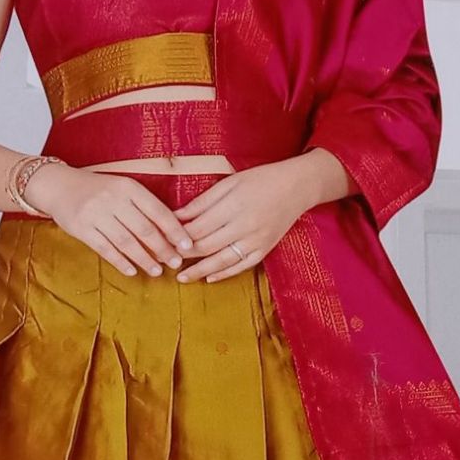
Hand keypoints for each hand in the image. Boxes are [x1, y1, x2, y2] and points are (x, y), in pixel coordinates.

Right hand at [25, 163, 195, 276]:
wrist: (59, 186)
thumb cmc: (98, 190)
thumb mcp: (122, 189)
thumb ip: (143, 207)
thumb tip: (172, 232)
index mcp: (128, 187)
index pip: (157, 211)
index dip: (175, 230)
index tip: (188, 245)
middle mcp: (113, 199)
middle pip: (144, 229)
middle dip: (163, 248)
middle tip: (176, 262)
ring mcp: (96, 213)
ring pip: (126, 242)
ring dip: (144, 259)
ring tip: (158, 271)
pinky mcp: (82, 228)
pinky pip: (105, 249)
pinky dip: (120, 262)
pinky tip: (132, 271)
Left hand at [171, 157, 323, 282]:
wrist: (297, 187)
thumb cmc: (261, 180)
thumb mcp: (229, 183)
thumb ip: (202, 202)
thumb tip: (176, 216)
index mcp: (233, 205)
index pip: (198, 227)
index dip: (178, 237)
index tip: (162, 242)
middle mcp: (244, 225)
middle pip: (206, 245)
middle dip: (183, 255)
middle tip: (165, 260)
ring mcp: (256, 240)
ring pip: (222, 260)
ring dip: (199, 271)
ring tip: (181, 277)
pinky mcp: (265, 249)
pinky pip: (241, 266)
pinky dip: (224, 274)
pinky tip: (209, 278)